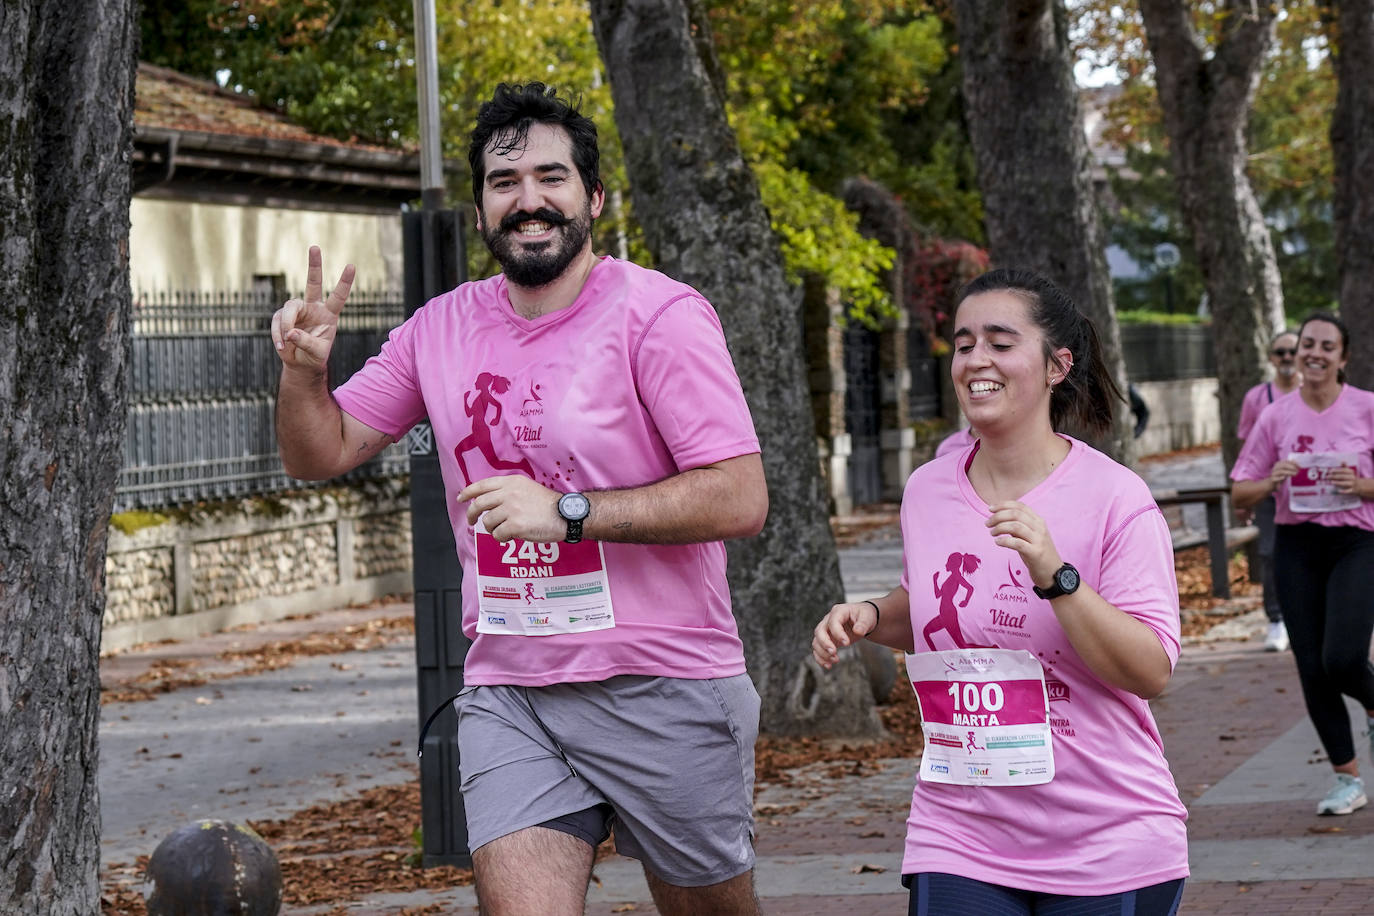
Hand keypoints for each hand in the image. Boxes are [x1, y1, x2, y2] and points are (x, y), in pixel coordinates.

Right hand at [271, 246, 354, 369]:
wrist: (301, 363)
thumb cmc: (314, 356)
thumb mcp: (317, 353)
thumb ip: (306, 342)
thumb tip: (291, 332)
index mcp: (329, 315)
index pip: (338, 297)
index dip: (344, 282)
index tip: (352, 266)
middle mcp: (314, 308)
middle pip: (313, 283)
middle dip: (314, 266)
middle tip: (315, 247)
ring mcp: (297, 311)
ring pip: (289, 308)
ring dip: (287, 325)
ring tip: (288, 342)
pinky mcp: (282, 317)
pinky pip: (277, 322)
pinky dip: (278, 336)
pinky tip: (283, 347)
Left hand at [459, 475, 562, 542]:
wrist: (565, 515)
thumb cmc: (548, 504)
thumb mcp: (527, 488)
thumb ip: (508, 491)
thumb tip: (489, 502)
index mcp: (511, 482)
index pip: (482, 485)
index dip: (468, 492)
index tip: (461, 499)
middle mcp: (509, 493)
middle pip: (479, 504)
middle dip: (472, 514)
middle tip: (472, 522)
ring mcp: (511, 509)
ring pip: (488, 522)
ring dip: (492, 529)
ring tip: (503, 531)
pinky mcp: (515, 525)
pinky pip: (498, 535)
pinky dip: (501, 538)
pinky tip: (510, 537)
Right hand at [811, 602, 878, 669]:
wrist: (862, 619)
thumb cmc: (864, 616)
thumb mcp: (868, 617)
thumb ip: (863, 623)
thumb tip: (858, 631)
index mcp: (839, 611)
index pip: (833, 622)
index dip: (837, 633)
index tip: (846, 643)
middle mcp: (828, 620)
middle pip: (819, 631)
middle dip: (825, 643)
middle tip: (834, 653)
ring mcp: (826, 630)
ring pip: (816, 641)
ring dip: (823, 653)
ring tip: (835, 660)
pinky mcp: (826, 640)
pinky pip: (818, 649)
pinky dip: (820, 658)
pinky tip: (828, 665)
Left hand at [985, 500, 1061, 589]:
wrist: (1054, 573)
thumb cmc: (1037, 553)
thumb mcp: (1029, 536)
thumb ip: (1018, 526)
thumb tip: (999, 517)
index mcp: (1038, 521)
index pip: (1020, 506)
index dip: (1003, 505)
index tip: (990, 509)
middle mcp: (1040, 528)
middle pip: (1016, 514)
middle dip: (998, 516)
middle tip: (987, 524)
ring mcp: (1039, 540)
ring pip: (1016, 526)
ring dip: (999, 528)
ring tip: (992, 533)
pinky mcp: (1036, 553)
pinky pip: (1017, 543)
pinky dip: (1005, 541)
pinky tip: (997, 542)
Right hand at [1268, 459, 1298, 490]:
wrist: (1272, 483)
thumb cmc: (1280, 475)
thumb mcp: (1285, 469)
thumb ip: (1289, 465)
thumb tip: (1295, 460)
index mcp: (1278, 464)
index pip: (1286, 461)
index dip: (1293, 463)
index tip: (1300, 467)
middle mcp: (1275, 468)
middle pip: (1283, 465)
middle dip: (1291, 467)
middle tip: (1298, 470)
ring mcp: (1273, 473)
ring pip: (1281, 471)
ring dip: (1289, 472)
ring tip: (1295, 474)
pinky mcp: (1272, 479)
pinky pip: (1276, 478)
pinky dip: (1280, 478)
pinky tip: (1284, 477)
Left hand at [1328, 466, 1360, 495]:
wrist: (1359, 486)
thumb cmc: (1350, 477)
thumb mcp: (1348, 472)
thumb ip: (1344, 467)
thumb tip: (1342, 461)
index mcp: (1351, 472)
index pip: (1343, 471)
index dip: (1337, 470)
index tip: (1330, 471)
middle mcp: (1352, 478)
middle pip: (1342, 477)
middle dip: (1334, 476)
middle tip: (1327, 477)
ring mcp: (1352, 484)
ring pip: (1345, 483)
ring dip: (1338, 483)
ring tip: (1331, 482)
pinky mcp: (1352, 490)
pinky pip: (1348, 491)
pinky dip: (1344, 491)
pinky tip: (1338, 491)